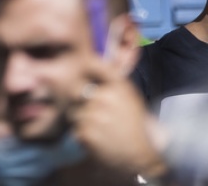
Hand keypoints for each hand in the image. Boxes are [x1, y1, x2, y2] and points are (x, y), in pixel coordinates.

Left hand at [72, 59, 166, 177]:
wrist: (142, 155)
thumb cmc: (134, 123)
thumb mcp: (129, 96)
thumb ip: (110, 80)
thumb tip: (89, 60)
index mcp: (118, 87)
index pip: (93, 64)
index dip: (84, 65)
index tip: (82, 68)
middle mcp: (105, 97)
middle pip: (75, 91)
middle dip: (80, 101)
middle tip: (96, 113)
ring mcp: (95, 116)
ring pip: (73, 111)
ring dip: (82, 120)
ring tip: (100, 129)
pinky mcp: (87, 133)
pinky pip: (75, 129)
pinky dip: (84, 135)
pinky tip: (99, 140)